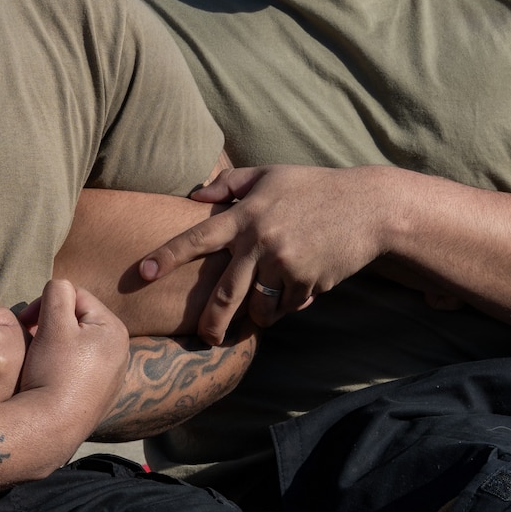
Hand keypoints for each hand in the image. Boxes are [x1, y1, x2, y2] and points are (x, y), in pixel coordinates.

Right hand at [13, 279, 128, 432]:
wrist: (51, 428)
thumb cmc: (53, 372)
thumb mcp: (53, 323)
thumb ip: (57, 292)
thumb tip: (60, 288)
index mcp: (115, 329)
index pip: (76, 297)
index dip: (47, 305)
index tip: (26, 323)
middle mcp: (122, 352)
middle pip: (78, 321)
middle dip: (53, 325)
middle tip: (33, 341)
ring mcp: (113, 377)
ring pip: (78, 345)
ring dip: (58, 345)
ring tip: (41, 360)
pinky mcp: (102, 396)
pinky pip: (81, 369)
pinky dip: (65, 368)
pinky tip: (51, 379)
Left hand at [137, 165, 401, 343]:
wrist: (367, 207)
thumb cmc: (314, 186)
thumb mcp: (270, 174)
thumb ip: (230, 183)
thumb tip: (194, 195)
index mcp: (246, 214)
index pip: (197, 238)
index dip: (167, 256)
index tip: (143, 273)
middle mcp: (260, 242)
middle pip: (224, 294)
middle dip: (210, 322)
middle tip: (204, 337)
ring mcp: (284, 265)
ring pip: (258, 307)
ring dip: (257, 314)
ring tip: (263, 309)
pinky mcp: (307, 283)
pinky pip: (287, 306)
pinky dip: (288, 305)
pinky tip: (301, 287)